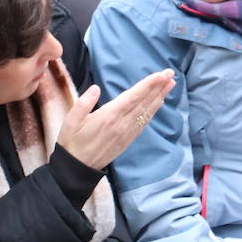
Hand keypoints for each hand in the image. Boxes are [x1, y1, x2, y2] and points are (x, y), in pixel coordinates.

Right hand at [57, 69, 174, 168]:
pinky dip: (153, 111)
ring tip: (170, 84)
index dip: (148, 84)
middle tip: (171, 73)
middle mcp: (122, 123)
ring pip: (147, 111)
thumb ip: (83, 103)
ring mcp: (127, 132)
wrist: (77, 169)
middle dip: (158, 86)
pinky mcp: (128, 140)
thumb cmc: (72, 142)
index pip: (133, 96)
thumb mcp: (71, 121)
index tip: (160, 74)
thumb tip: (95, 88)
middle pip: (144, 101)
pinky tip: (159, 103)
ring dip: (159, 96)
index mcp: (109, 116)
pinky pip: (144, 123)